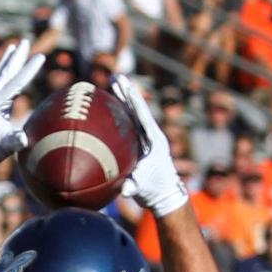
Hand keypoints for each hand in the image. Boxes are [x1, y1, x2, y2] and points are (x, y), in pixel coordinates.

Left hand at [0, 39, 43, 171]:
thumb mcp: (4, 146)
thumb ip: (14, 141)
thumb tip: (23, 138)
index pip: (17, 82)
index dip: (30, 69)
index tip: (41, 56)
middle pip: (7, 71)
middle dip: (18, 57)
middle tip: (25, 41)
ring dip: (7, 61)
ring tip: (12, 47)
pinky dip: (1, 74)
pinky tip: (4, 72)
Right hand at [111, 72, 187, 217]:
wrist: (163, 195)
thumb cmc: (155, 190)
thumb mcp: (144, 187)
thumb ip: (135, 186)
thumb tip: (126, 191)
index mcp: (154, 140)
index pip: (142, 115)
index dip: (133, 100)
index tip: (125, 85)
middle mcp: (150, 136)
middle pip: (136, 109)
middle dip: (127, 92)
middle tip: (116, 76)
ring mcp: (145, 139)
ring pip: (132, 115)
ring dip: (122, 100)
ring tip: (113, 83)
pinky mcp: (139, 144)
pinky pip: (127, 125)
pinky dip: (118, 115)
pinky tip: (107, 106)